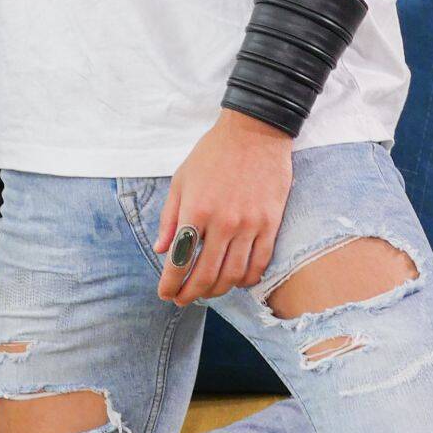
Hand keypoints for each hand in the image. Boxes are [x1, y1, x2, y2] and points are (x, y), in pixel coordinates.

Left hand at [155, 109, 292, 303]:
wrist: (255, 132)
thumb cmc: (213, 154)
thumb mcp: (181, 180)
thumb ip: (170, 217)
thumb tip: (161, 249)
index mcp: (196, 211)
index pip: (180, 260)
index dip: (170, 283)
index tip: (165, 293)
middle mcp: (223, 223)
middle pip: (206, 275)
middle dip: (190, 294)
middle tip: (183, 299)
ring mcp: (250, 225)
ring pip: (233, 275)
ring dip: (218, 290)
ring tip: (208, 291)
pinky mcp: (271, 224)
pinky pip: (260, 263)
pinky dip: (247, 279)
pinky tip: (237, 280)